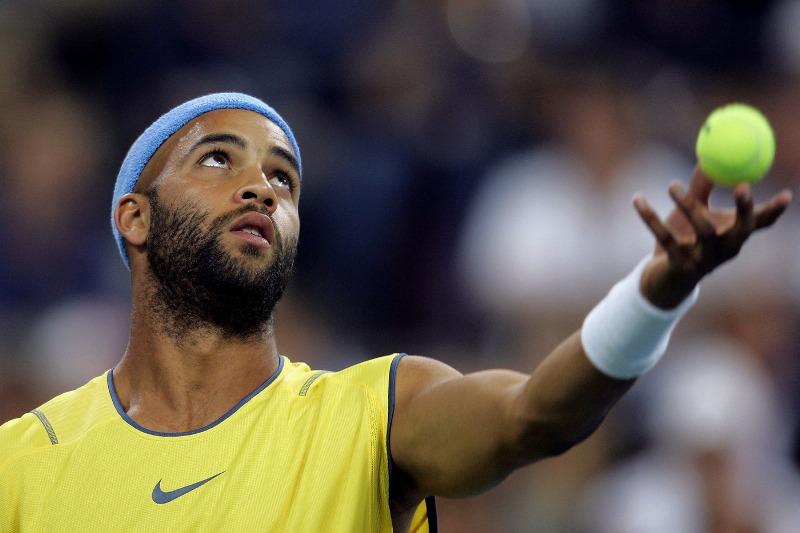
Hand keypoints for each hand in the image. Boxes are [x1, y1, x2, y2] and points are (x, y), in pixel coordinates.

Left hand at [633, 166, 792, 308]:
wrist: (663, 279)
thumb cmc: (685, 239)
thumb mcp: (696, 213)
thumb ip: (702, 187)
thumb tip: (708, 156)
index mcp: (734, 236)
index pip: (760, 223)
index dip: (774, 210)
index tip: (787, 195)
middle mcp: (724, 249)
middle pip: (742, 230)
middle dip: (746, 209)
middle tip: (742, 185)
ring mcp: (703, 260)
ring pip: (703, 231)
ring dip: (689, 204)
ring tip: (671, 184)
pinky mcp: (679, 265)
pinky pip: (665, 237)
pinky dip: (650, 217)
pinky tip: (637, 199)